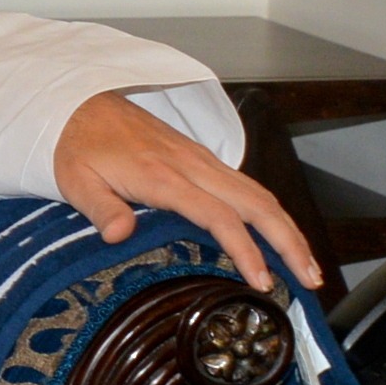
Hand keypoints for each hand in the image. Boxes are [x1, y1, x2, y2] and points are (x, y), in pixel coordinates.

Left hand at [54, 89, 318, 292]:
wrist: (76, 104)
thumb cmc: (74, 145)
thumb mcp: (75, 179)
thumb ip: (99, 208)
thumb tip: (118, 235)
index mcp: (163, 176)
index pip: (218, 216)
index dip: (246, 250)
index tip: (263, 280)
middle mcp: (192, 165)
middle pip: (257, 204)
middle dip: (290, 243)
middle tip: (311, 279)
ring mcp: (201, 160)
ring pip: (259, 194)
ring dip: (289, 229)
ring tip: (308, 264)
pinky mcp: (201, 158)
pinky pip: (247, 185)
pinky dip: (271, 212)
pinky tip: (279, 234)